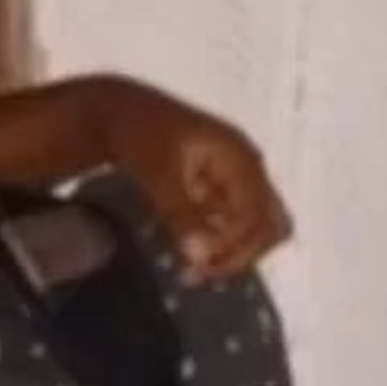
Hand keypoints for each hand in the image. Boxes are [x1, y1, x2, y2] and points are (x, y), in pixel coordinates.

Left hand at [99, 80, 294, 281]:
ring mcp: (234, 180)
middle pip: (270, 223)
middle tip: (201, 274)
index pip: (258, 213)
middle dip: (243, 253)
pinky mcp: (217, 192)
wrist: (116, 111)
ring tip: (192, 272)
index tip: (200, 264)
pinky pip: (230, 226)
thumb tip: (201, 256)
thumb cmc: (139, 133)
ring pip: (254, 229)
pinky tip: (187, 258)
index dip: (235, 245)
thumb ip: (182, 214)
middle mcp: (246, 169)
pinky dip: (215, 245)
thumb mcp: (158, 173)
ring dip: (229, 253)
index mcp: (239, 157)